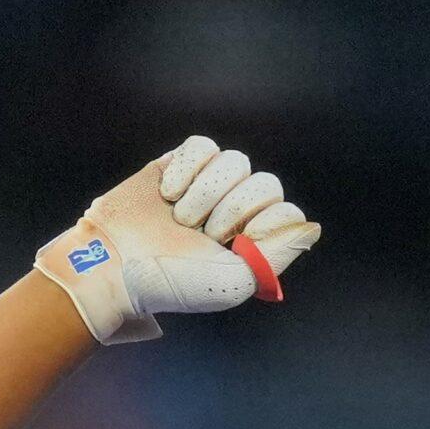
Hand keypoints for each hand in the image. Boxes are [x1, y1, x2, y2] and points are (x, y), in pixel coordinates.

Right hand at [36, 134, 322, 345]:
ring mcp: (208, 185)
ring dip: (207, 192)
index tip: (235, 244)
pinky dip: (187, 168)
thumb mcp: (237, 279)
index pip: (285, 211)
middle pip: (264, 182)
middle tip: (202, 233)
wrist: (117, 264)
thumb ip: (279, 252)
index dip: (263, 224)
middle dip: (233, 209)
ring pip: (235, 161)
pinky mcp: (179, 164)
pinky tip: (168, 193)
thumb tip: (312, 226)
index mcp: (254, 241)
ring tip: (181, 217)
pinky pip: (203, 145)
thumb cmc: (176, 282)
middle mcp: (235, 211)